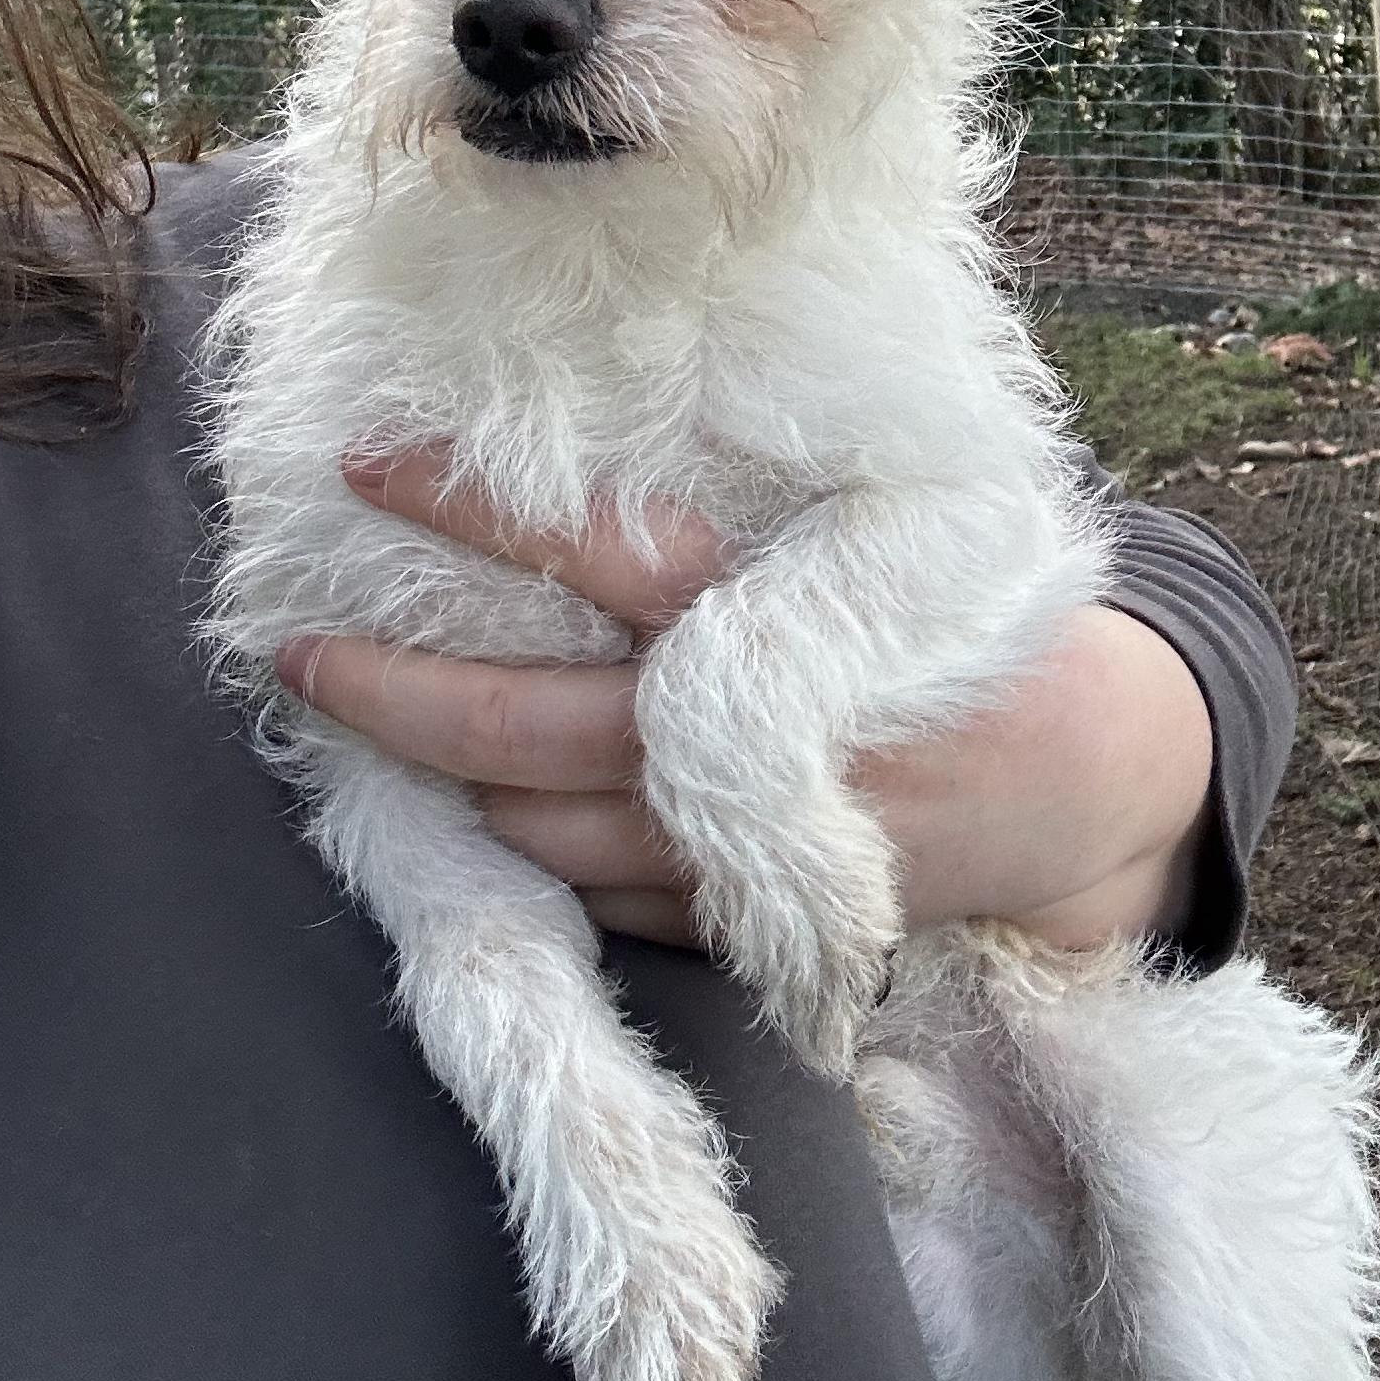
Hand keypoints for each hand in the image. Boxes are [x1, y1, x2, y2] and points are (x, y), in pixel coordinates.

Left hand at [278, 450, 1217, 953]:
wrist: (1088, 785)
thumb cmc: (974, 630)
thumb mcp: (885, 542)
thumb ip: (743, 531)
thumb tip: (577, 488)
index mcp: (783, 619)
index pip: (598, 554)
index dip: (471, 509)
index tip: (366, 460)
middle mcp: (746, 741)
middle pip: (523, 726)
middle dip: (384, 691)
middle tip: (291, 647)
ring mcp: (737, 850)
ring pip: (539, 828)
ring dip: (440, 779)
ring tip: (358, 718)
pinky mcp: (743, 920)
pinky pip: (599, 897)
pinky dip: (530, 851)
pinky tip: (475, 801)